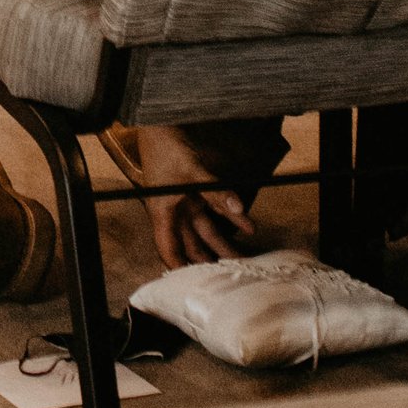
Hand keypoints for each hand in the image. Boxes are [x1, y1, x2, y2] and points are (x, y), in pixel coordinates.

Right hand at [130, 121, 266, 269]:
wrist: (161, 121)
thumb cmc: (166, 147)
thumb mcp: (191, 172)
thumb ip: (217, 193)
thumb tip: (240, 210)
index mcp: (162, 213)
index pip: (168, 249)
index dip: (180, 270)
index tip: (197, 286)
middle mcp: (173, 211)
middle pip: (192, 244)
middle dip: (211, 261)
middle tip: (233, 276)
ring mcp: (185, 202)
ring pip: (205, 230)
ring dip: (223, 243)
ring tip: (243, 259)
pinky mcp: (195, 191)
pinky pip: (213, 210)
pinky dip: (229, 219)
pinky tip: (246, 227)